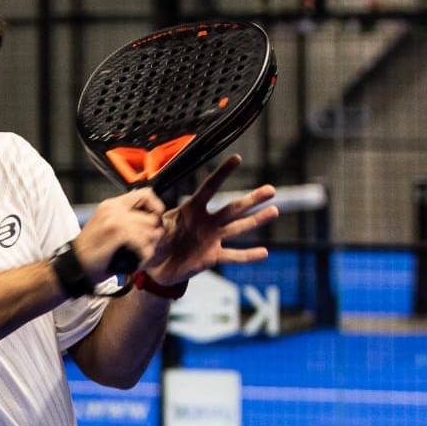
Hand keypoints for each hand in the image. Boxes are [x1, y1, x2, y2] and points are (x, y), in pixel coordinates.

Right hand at [74, 187, 165, 283]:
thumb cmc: (91, 251)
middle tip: (146, 245)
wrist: (75, 265)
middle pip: (151, 217)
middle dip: (153, 234)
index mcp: (112, 205)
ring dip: (148, 247)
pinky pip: (143, 243)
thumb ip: (126, 218)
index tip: (156, 218)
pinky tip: (135, 260)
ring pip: (150, 232)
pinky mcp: (118, 234)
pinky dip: (143, 255)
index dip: (156, 206)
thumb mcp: (105, 225)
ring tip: (139, 255)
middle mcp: (114, 209)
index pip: (146, 193)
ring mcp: (116, 220)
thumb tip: (152, 219)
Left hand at [146, 155, 278, 288]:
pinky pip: (233, 256)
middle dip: (252, 199)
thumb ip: (155, 220)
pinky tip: (264, 253)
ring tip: (274, 211)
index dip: (222, 174)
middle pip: (232, 208)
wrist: (157, 266)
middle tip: (271, 190)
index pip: (209, 188)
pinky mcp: (213, 257)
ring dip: (256, 220)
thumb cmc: (155, 241)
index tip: (237, 158)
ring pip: (238, 228)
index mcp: (192, 209)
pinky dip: (248, 255)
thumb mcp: (152, 227)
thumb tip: (152, 214)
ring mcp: (212, 238)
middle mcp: (207, 221)